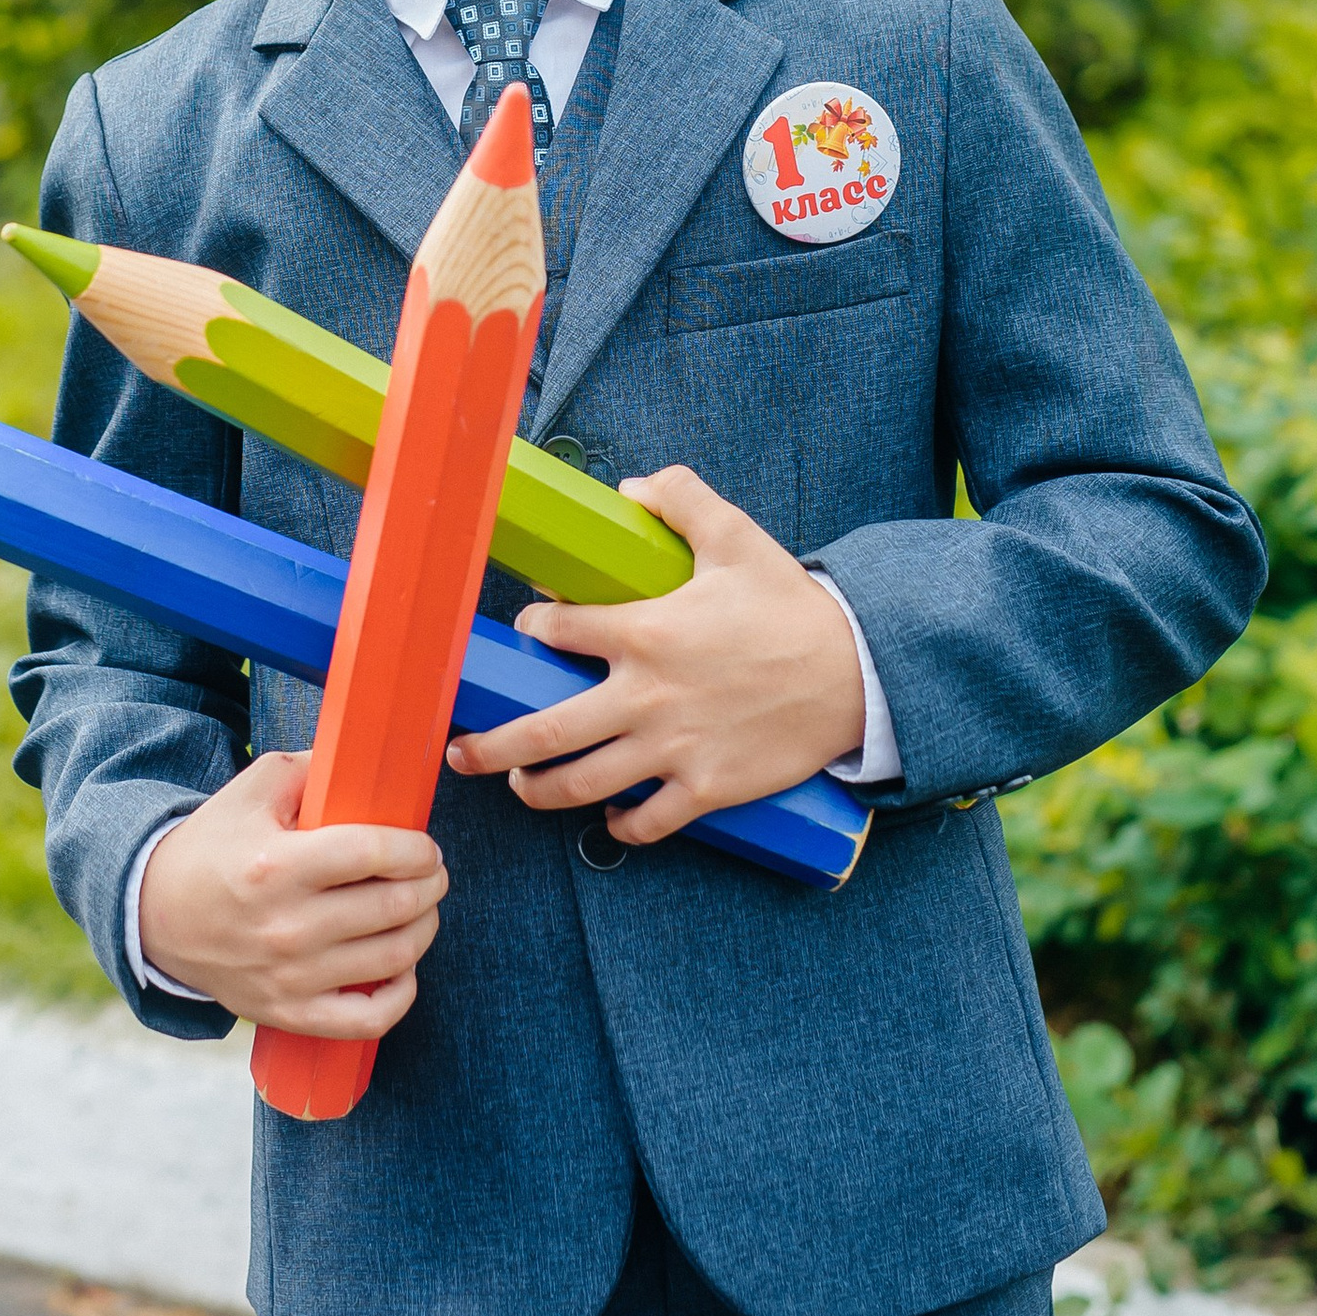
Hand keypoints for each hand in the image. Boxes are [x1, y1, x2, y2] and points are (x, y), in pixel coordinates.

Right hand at [137, 751, 447, 1036]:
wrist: (156, 917)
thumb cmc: (212, 848)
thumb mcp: (251, 792)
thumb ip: (310, 768)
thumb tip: (370, 764)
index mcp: (275, 865)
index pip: (371, 853)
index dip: (415, 849)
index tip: (425, 847)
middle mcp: (285, 925)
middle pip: (391, 905)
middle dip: (430, 884)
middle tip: (432, 873)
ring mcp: (288, 977)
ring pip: (392, 958)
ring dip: (424, 929)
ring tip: (422, 909)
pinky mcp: (288, 1013)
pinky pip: (367, 1019)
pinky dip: (401, 995)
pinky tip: (402, 968)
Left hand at [445, 465, 867, 847]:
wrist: (856, 673)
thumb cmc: (791, 606)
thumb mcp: (736, 536)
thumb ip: (680, 498)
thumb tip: (630, 488)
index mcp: (644, 632)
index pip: (556, 632)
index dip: (533, 629)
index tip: (529, 631)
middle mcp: (645, 698)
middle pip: (544, 732)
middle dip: (491, 746)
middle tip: (460, 751)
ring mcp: (672, 751)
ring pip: (582, 785)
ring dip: (538, 790)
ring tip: (519, 787)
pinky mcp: (704, 789)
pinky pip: (646, 822)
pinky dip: (620, 827)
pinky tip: (607, 820)